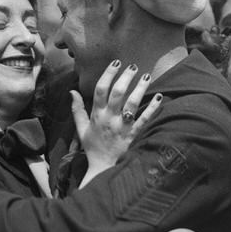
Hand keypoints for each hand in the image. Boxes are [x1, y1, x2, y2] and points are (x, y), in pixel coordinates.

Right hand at [73, 60, 162, 185]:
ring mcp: (122, 127)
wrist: (103, 168)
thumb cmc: (93, 147)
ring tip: (147, 76)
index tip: (116, 62)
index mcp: (96, 115)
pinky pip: (145, 119)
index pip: (101, 89)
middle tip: (133, 66)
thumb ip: (77, 109)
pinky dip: (152, 108)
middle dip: (126, 77)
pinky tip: (158, 97)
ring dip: (140, 88)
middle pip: (118, 93)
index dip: (108, 74)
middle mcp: (109, 119)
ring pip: (132, 103)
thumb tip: (72, 91)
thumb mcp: (80, 129)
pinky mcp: (134, 135)